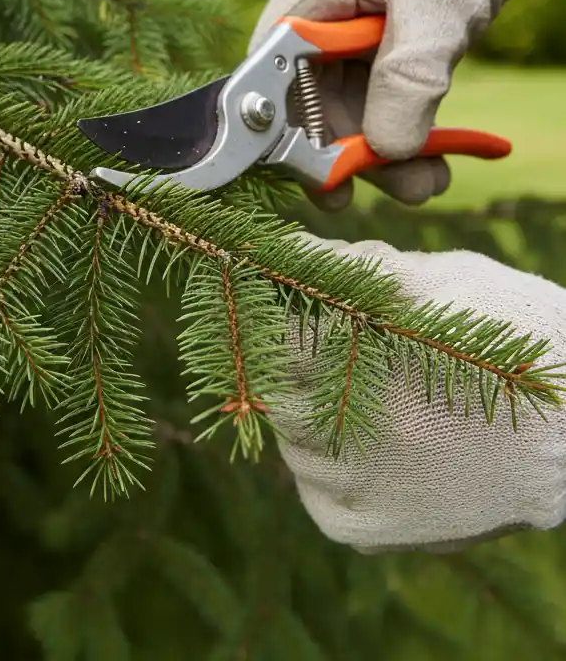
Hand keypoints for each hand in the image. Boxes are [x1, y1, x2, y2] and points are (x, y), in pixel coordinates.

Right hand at [249, 0, 565, 209]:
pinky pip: (377, 91)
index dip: (287, 134)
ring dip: (387, 145)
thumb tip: (385, 151)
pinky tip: (437, 154)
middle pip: (310, 101)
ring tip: (431, 181)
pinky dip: (405, 123)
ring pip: (348, 103)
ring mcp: (344, 25)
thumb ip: (408, 77)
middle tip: (404, 189)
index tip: (321, 182)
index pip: (269, 77)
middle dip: (354, 149)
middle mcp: (314, 12)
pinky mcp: (375, 35)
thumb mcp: (440, 3)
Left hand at [273, 236, 565, 553]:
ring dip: (312, 409)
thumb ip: (349, 265)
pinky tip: (381, 440)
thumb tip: (284, 249)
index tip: (285, 295)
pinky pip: (311, 484)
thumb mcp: (436, 280)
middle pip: (269, 381)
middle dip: (294, 358)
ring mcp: (341, 488)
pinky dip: (331, 459)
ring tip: (382, 397)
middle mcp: (333, 431)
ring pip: (287, 434)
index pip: (265, 325)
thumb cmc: (511, 337)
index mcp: (348, 355)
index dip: (271, 305)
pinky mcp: (355, 529)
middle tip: (348, 350)